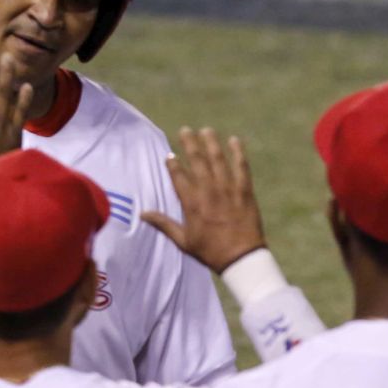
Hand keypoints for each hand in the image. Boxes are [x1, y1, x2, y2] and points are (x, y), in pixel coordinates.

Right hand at [142, 127, 265, 273]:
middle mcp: (209, 191)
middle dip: (190, 144)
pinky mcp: (245, 191)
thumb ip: (163, 224)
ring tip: (206, 130)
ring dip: (211, 143)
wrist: (241, 258)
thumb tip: (142, 214)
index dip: (173, 164)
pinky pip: (241, 167)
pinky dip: (238, 153)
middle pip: (198, 161)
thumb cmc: (210, 251)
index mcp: (192, 203)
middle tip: (185, 130)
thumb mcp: (183, 241)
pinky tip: (235, 140)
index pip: (179, 176)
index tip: (169, 154)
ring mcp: (228, 189)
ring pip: (218, 160)